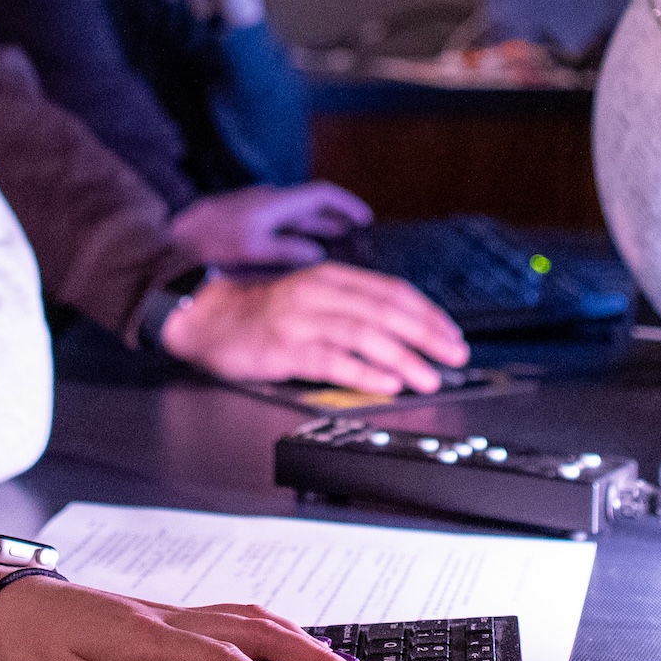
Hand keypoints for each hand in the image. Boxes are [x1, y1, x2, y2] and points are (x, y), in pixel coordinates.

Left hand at [0, 575, 373, 660]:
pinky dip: (277, 628)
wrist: (10, 605)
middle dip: (314, 658)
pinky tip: (293, 642)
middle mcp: (171, 620)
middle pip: (258, 632)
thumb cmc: (36, 653)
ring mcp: (175, 613)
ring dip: (304, 641)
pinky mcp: (172, 616)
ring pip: (253, 619)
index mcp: (149, 641)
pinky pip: (238, 616)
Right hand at [160, 263, 467, 395]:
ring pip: (364, 334)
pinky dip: (364, 371)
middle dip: (427, 335)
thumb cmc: (260, 313)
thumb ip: (349, 306)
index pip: (392, 292)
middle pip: (386, 311)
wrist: (204, 317)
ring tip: (429, 377)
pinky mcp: (284, 349)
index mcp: (330, 277)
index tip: (452, 335)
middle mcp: (319, 293)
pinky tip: (386, 383)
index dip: (428, 314)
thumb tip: (401, 330)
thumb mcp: (309, 295)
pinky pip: (331, 360)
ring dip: (403, 357)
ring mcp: (301, 320)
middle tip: (456, 357)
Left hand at [168, 180, 373, 267]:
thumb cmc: (211, 241)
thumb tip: (318, 254)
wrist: (170, 234)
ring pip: (294, 216)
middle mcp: (269, 200)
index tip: (365, 219)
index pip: (321, 194)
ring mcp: (256, 208)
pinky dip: (294, 234)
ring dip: (315, 228)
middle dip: (334, 219)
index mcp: (276, 202)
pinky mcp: (244, 219)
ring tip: (333, 245)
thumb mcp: (252, 249)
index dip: (346, 204)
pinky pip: (279, 223)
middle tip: (355, 236)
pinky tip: (294, 252)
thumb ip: (287, 251)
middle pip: (310, 205)